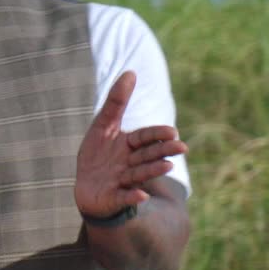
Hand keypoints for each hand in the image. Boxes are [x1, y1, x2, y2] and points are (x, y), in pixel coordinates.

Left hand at [75, 72, 188, 218]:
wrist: (86, 188)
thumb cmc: (97, 155)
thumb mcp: (103, 126)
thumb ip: (116, 102)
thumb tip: (131, 72)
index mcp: (129, 145)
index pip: (145, 137)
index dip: (158, 134)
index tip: (173, 132)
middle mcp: (129, 163)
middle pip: (147, 155)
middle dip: (163, 151)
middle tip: (182, 147)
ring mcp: (122, 182)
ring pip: (139, 174)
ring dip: (153, 170)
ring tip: (168, 166)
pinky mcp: (113, 198)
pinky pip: (123, 197)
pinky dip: (132, 197)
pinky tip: (141, 195)